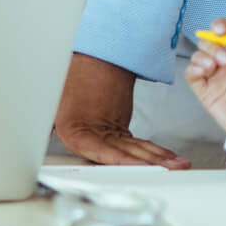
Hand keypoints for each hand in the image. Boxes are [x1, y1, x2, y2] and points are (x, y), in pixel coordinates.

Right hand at [52, 53, 189, 168]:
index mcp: (73, 132)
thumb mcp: (58, 91)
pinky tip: (169, 158)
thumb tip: (48, 125)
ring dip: (157, 159)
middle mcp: (89, 139)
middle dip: (148, 163)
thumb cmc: (75, 71)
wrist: (87, 57)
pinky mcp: (117, 133)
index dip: (122, 160)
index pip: (101, 151)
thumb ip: (52, 115)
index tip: (140, 165)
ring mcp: (104, 137)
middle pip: (121, 155)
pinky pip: (137, 145)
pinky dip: (154, 150)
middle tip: (169, 168)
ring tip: (177, 165)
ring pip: (134, 151)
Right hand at [184, 19, 225, 134]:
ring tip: (214, 67)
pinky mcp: (205, 90)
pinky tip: (204, 72)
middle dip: (212, 45)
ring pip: (198, 55)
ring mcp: (215, 76)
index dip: (219, 26)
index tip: (220, 30)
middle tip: (224, 59)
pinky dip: (193, 68)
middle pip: (209, 41)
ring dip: (203, 56)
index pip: (225, 31)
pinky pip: (191, 73)